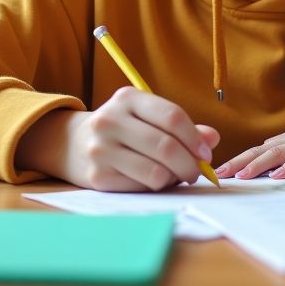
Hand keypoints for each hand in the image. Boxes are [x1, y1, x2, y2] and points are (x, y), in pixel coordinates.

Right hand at [19, 87, 218, 191]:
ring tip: (174, 175)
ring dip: (174, 178)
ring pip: (155, 171)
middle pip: (166, 146)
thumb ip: (182, 126)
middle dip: (190, 164)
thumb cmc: (123, 129)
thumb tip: (211, 139)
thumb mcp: (147, 117)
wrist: (73, 144)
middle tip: (196, 173)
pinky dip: (155, 187)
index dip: (195, 138)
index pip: (172, 117)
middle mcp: (110, 120)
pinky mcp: (97, 176)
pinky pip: (140, 187)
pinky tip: (153, 181)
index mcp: (128, 98)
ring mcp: (101, 149)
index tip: (205, 154)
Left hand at [215, 118, 284, 180]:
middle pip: (263, 148)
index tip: (222, 171)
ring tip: (239, 176)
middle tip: (217, 174)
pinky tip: (276, 177)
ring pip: (278, 151)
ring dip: (256, 164)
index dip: (241, 158)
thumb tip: (283, 174)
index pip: (263, 148)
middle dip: (239, 161)